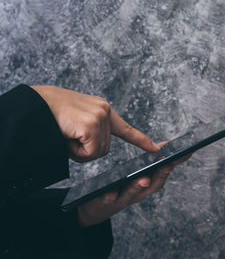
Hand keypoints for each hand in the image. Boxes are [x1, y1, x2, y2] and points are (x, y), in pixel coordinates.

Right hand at [31, 85, 159, 161]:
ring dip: (80, 151)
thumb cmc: (50, 115)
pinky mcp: (92, 125)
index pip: (125, 128)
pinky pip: (89, 153)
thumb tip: (95, 148)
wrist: (33, 106)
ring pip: (97, 152)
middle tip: (69, 136)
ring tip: (66, 135)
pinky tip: (67, 137)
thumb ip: (90, 131)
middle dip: (86, 150)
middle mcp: (105, 111)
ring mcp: (100, 117)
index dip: (141, 140)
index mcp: (102, 110)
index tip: (156, 148)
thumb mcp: (76, 121)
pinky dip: (76, 152)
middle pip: (105, 148)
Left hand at [77, 144, 189, 226]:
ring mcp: (124, 198)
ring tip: (143, 180)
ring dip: (139, 187)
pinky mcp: (106, 202)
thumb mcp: (138, 173)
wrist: (98, 206)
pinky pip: (109, 200)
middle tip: (167, 166)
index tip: (187, 153)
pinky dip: (112, 196)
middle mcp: (139, 192)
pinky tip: (111, 193)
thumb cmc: (122, 187)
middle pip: (153, 185)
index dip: (177, 163)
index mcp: (148, 182)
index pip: (165, 171)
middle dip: (161, 175)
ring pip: (133, 193)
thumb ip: (150, 160)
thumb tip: (165, 144)